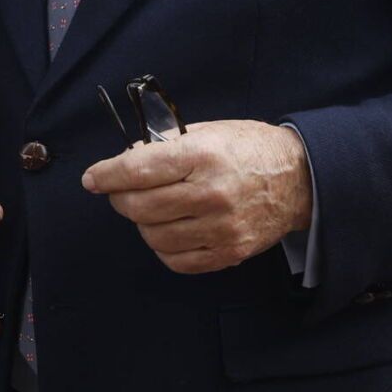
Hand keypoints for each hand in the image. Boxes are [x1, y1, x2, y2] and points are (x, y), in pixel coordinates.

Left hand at [82, 120, 311, 274]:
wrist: (299, 178)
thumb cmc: (250, 148)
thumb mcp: (210, 131)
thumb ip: (168, 146)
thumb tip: (127, 161)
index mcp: (203, 156)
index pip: (138, 170)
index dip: (107, 175)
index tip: (92, 179)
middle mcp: (211, 193)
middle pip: (141, 207)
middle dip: (120, 199)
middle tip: (119, 192)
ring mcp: (221, 228)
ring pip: (154, 236)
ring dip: (142, 223)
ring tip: (149, 210)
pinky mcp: (229, 252)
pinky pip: (177, 260)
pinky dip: (163, 247)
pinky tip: (168, 230)